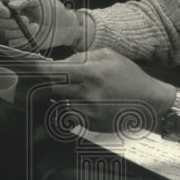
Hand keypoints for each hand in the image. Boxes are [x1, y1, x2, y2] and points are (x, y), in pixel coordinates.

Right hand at [0, 0, 81, 49]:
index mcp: (15, 6)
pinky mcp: (22, 43)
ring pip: (8, 34)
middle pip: (0, 22)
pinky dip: (22, 41)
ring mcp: (17, 31)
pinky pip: (14, 44)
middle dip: (12, 23)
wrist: (64, 25)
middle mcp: (13, 19)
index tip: (8, 12)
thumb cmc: (52, 9)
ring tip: (36, 27)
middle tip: (26, 20)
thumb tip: (11, 4)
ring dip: (21, 32)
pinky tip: (33, 37)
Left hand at [35, 48, 174, 132]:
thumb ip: (83, 56)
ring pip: (61, 102)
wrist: (150, 102)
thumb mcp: (109, 55)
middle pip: (54, 88)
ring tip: (74, 90)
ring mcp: (89, 110)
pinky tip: (84, 103)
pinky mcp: (92, 124)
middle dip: (49, 82)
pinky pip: (72, 115)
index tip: (30, 67)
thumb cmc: (129, 75)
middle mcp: (87, 92)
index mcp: (91, 72)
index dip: (39, 69)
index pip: (56, 71)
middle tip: (48, 79)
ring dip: (62, 96)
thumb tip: (61, 61)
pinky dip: (72, 109)